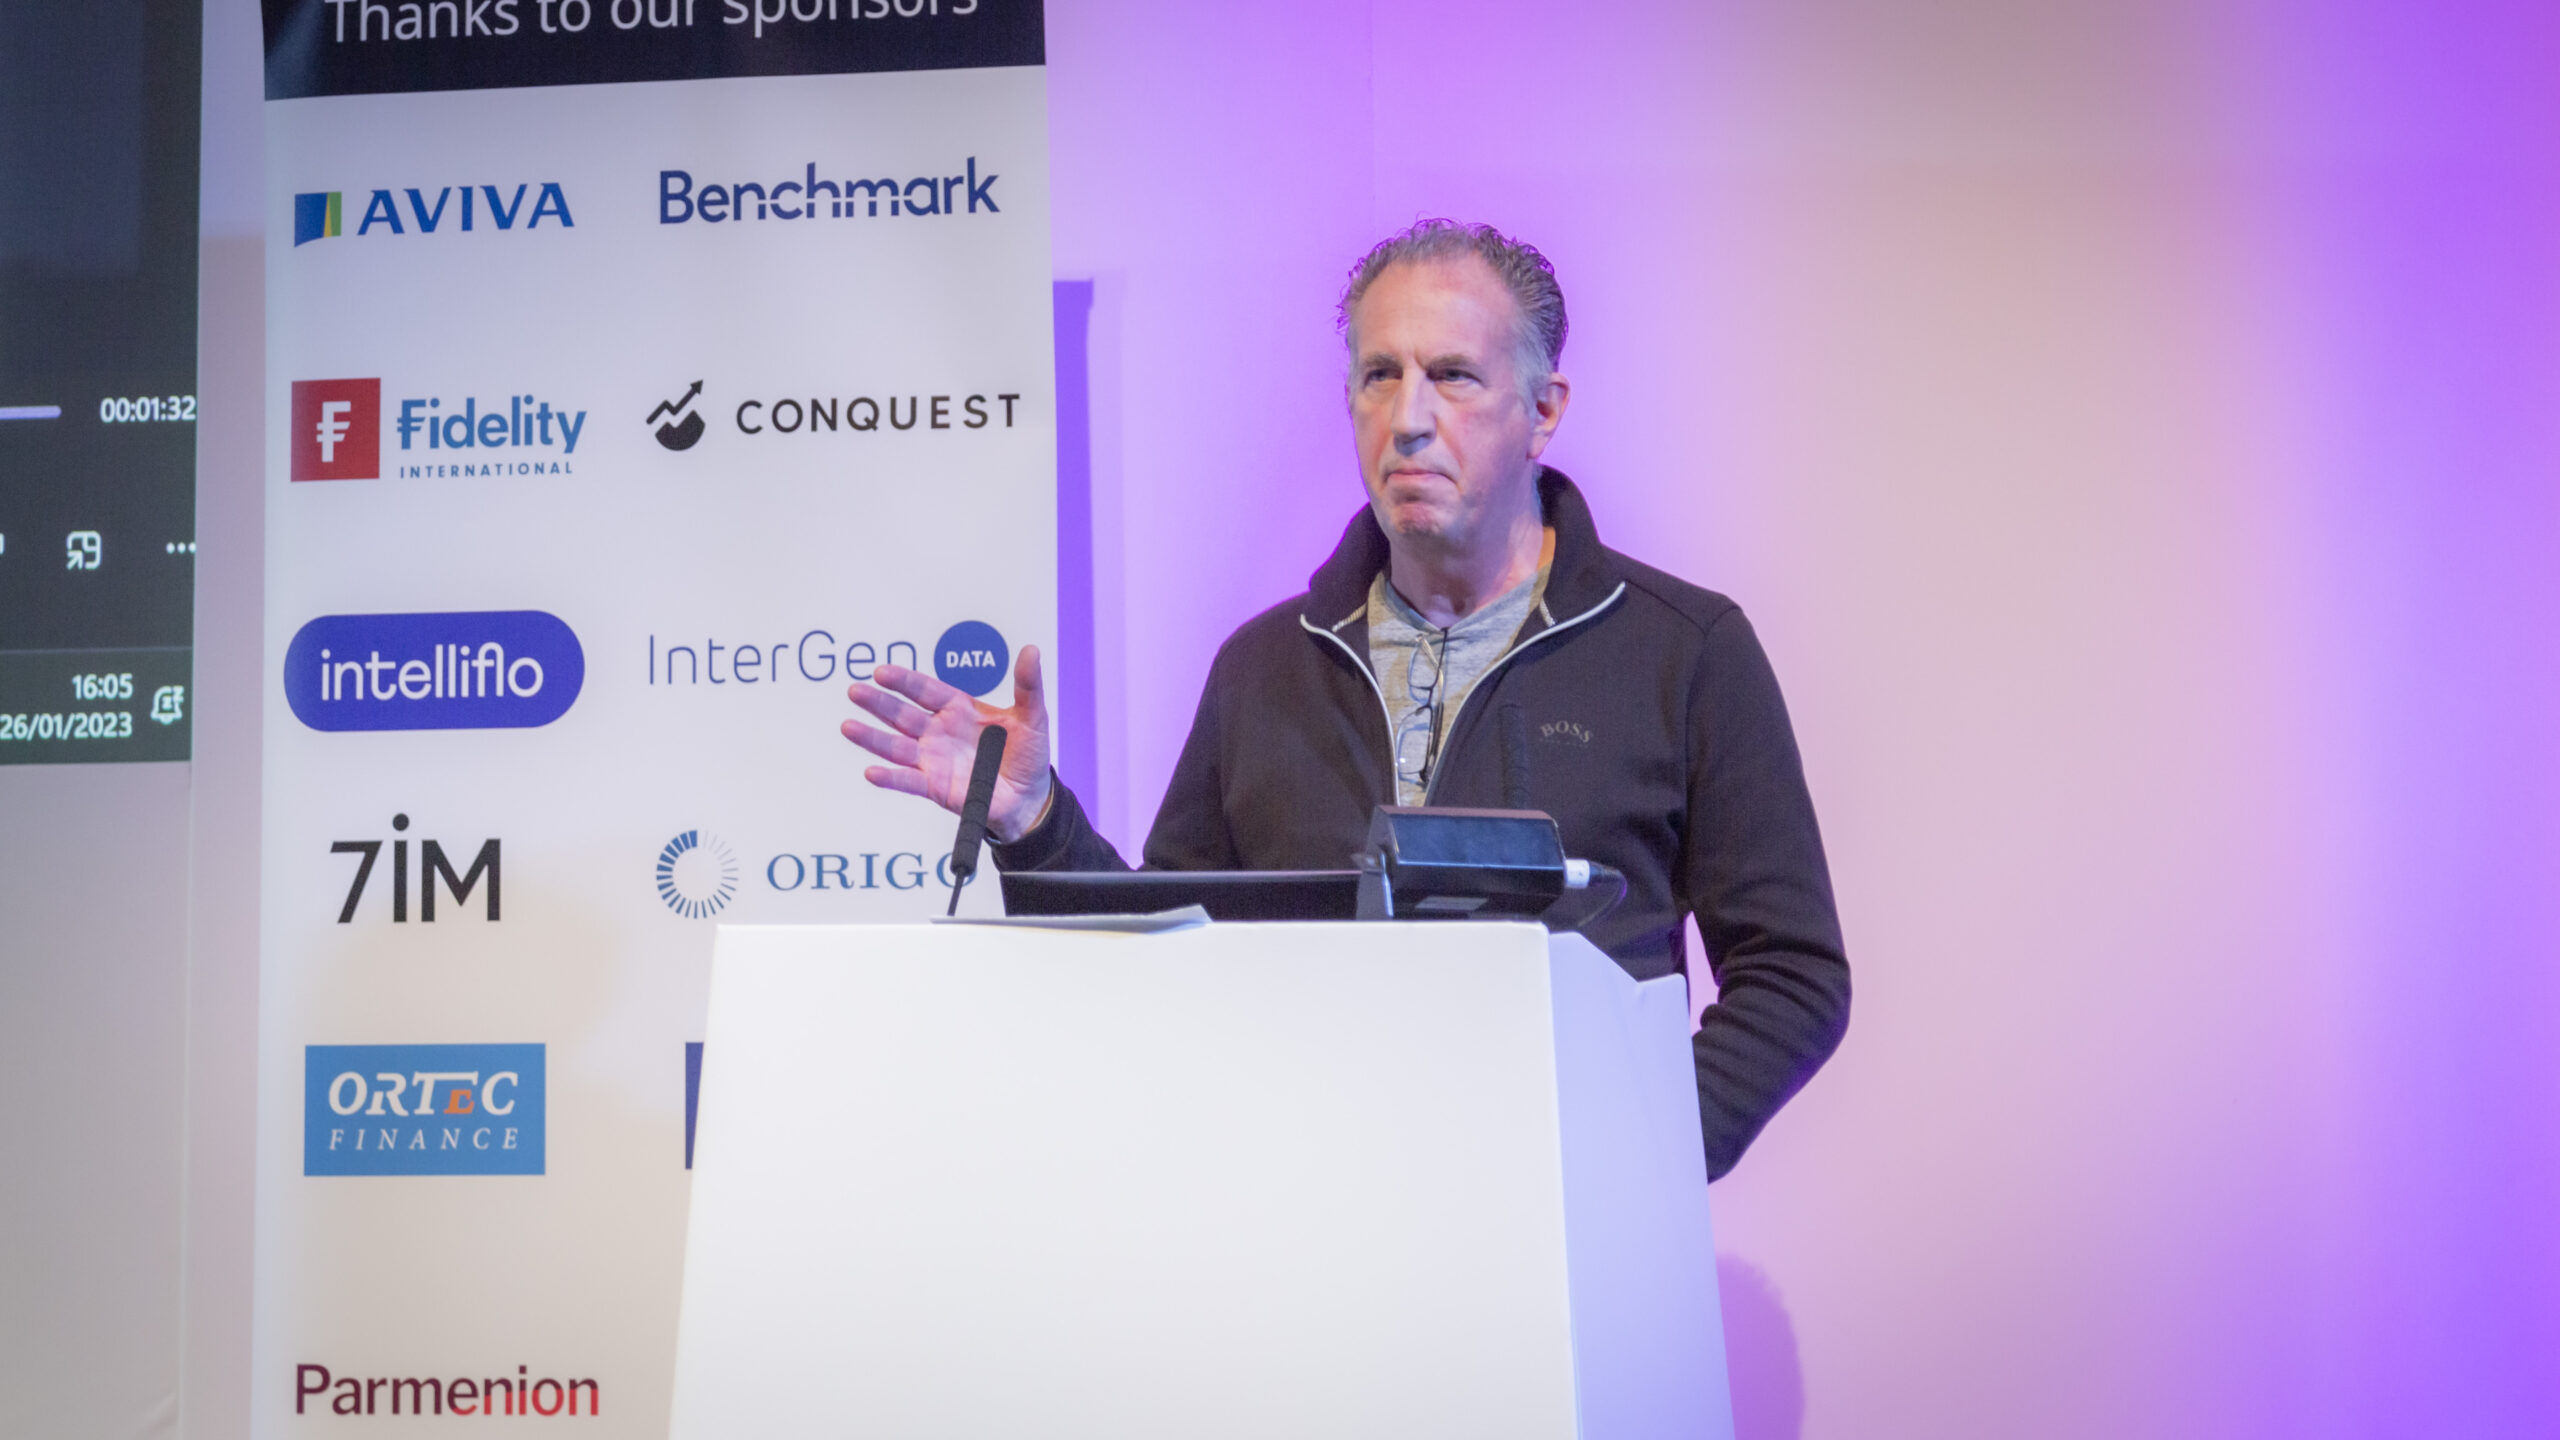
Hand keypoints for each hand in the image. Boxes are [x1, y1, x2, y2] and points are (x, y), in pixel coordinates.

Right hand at [842, 645, 1054, 842]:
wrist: (1030, 798)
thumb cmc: (1029, 754)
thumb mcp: (1033, 716)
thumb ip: (1028, 685)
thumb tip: (1031, 650)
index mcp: (958, 709)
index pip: (925, 689)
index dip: (904, 681)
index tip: (882, 671)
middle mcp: (939, 731)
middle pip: (902, 714)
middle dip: (878, 703)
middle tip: (855, 691)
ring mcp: (933, 759)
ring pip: (897, 746)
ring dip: (872, 738)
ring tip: (848, 727)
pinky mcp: (934, 786)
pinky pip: (908, 781)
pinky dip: (890, 778)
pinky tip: (872, 772)